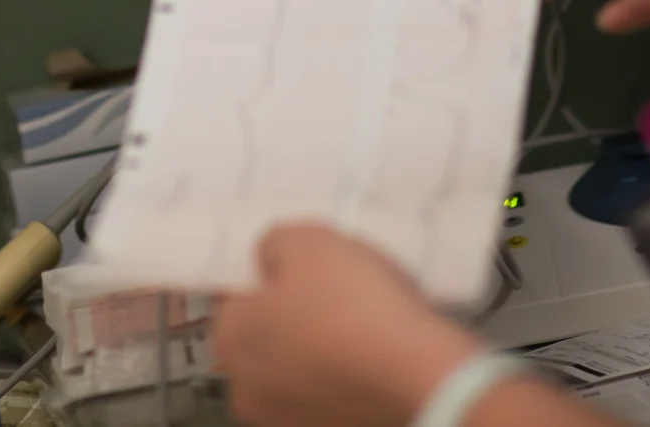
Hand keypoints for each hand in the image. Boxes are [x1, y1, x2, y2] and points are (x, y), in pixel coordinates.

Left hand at [213, 225, 485, 426]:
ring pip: (299, 367)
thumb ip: (274, 244)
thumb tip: (269, 259)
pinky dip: (347, 376)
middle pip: (266, 336)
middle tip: (338, 292)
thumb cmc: (353, 305)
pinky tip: (377, 355)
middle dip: (294, 315)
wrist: (420, 375)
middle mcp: (245, 388)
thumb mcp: (308, 242)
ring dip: (321, 349)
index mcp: (229, 338)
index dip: (272, 276)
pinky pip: (331, 392)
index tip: (308, 268)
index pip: (237, 295)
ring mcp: (285, 420)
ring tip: (365, 323)